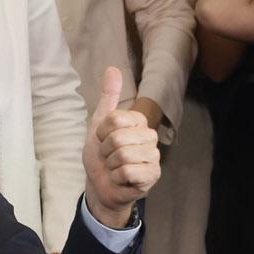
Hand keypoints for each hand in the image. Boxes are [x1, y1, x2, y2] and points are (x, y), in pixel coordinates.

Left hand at [82, 66, 159, 228]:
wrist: (100, 185)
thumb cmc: (101, 155)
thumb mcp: (99, 124)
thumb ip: (108, 97)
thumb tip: (112, 68)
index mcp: (139, 122)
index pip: (115, 119)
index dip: (102, 132)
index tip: (103, 140)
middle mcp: (150, 137)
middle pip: (118, 138)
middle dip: (106, 151)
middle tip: (109, 157)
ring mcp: (154, 157)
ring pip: (123, 155)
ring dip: (111, 165)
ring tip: (115, 167)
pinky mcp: (153, 175)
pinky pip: (128, 171)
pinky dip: (117, 177)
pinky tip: (121, 178)